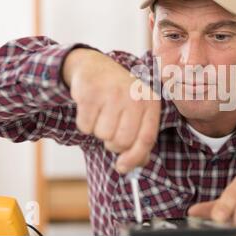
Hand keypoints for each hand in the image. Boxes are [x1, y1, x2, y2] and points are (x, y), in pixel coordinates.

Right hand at [62, 48, 159, 173]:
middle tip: (111, 129)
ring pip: (103, 135)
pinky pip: (85, 127)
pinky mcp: (90, 93)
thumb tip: (130, 166)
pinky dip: (85, 124)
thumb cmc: (119, 97)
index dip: (135, 158)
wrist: (94, 67)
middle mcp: (134, 96)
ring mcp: (112, 93)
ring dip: (98, 131)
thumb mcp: (136, 113)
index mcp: (150, 102)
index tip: (122, 168)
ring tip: (102, 114)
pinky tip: (90, 108)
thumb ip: (139, 139)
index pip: (147, 138)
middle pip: (122, 141)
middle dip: (113, 143)